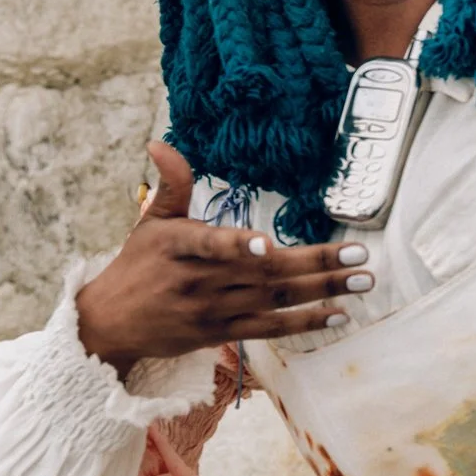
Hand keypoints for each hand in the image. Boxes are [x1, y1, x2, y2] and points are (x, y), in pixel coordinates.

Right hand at [74, 142, 373, 367]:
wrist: (112, 323)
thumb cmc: (137, 263)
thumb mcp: (150, 220)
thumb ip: (171, 183)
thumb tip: (160, 142)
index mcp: (178, 245)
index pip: (209, 245)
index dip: (237, 245)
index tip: (267, 244)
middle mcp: (199, 280)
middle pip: (263, 273)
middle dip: (315, 263)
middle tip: (358, 254)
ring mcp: (214, 310)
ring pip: (275, 301)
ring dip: (323, 292)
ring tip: (363, 281)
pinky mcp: (222, 333)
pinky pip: (271, 329)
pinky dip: (305, 323)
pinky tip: (339, 314)